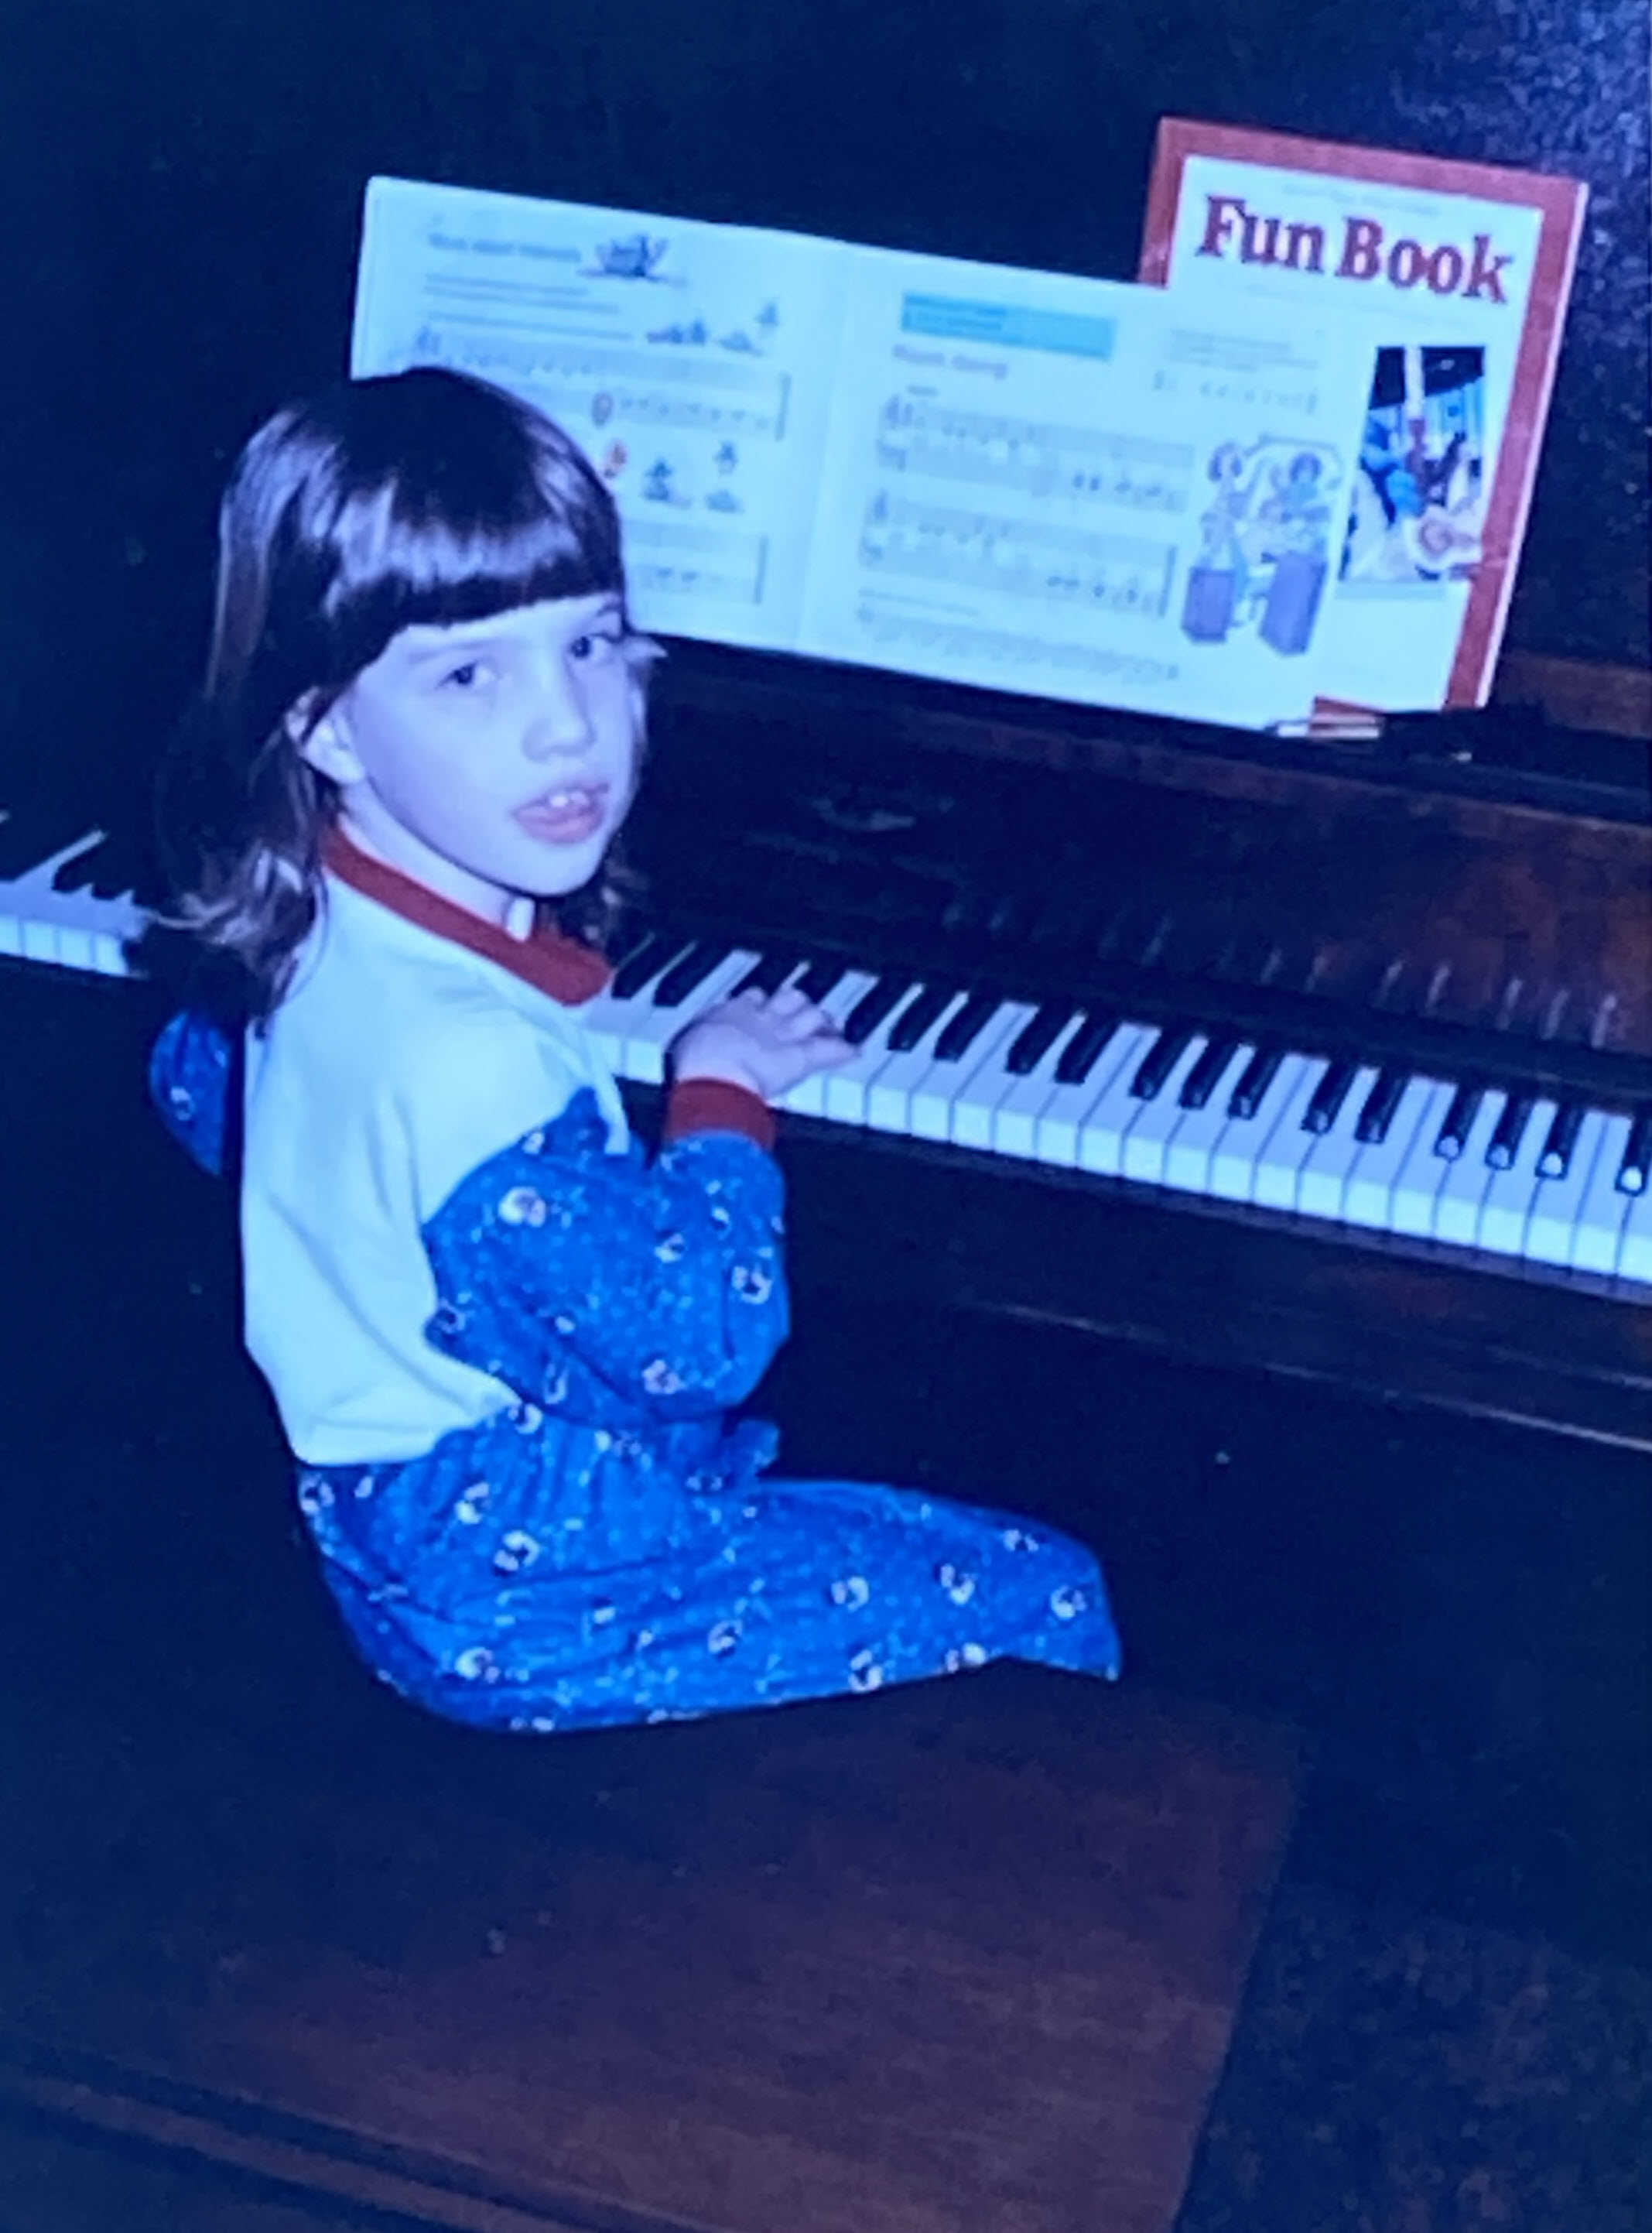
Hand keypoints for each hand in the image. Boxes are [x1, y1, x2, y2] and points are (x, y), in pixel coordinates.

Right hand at [671, 984, 854, 1102]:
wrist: (712, 1073)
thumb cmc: (691, 1065)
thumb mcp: (683, 1051)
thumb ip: (689, 1052)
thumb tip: (677, 1066)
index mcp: (729, 1012)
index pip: (752, 997)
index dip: (762, 1001)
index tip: (764, 1004)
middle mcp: (760, 1017)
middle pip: (787, 997)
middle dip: (797, 1003)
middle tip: (804, 1011)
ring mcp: (784, 1034)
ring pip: (811, 1015)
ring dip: (821, 1021)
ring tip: (831, 1025)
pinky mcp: (802, 1056)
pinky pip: (829, 1048)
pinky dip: (843, 1050)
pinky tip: (854, 1051)